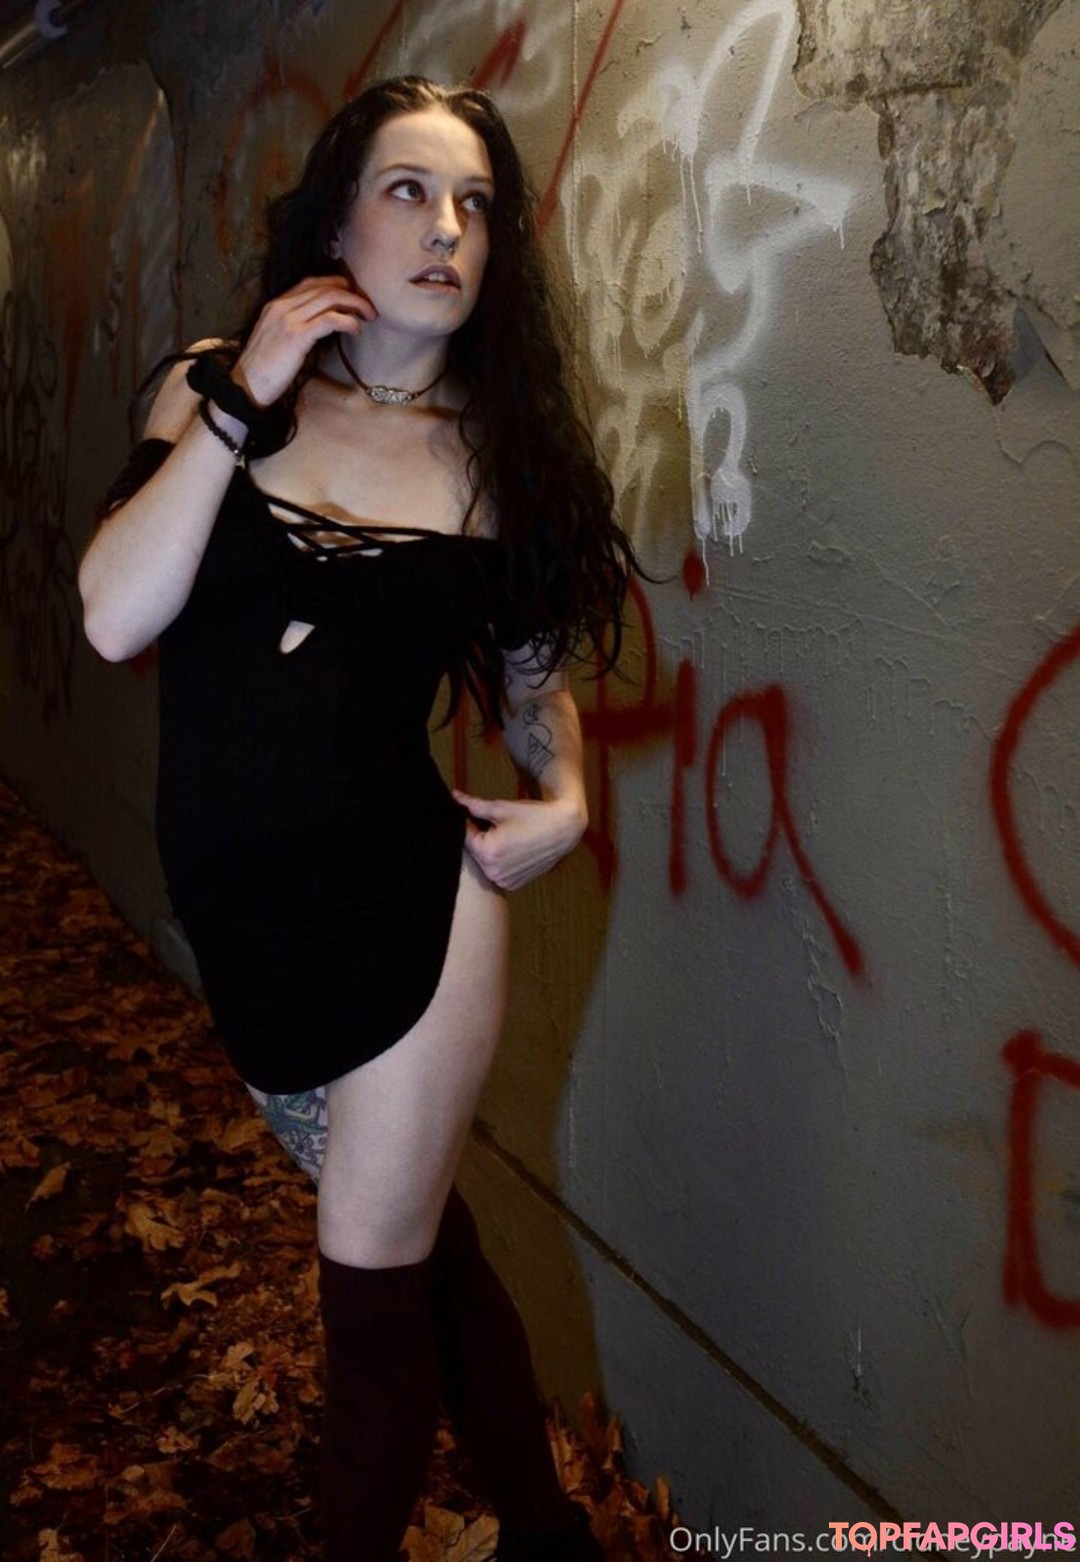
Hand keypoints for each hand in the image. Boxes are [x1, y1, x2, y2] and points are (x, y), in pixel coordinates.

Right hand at [232, 276, 377, 406]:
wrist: (246, 386)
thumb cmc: (264, 369)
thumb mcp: (277, 338)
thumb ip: (295, 326)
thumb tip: (322, 325)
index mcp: (277, 304)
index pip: (311, 282)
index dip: (336, 284)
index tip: (353, 295)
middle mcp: (282, 306)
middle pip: (325, 287)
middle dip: (352, 294)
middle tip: (369, 307)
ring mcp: (289, 319)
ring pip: (330, 299)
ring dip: (355, 304)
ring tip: (369, 316)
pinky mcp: (297, 336)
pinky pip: (330, 320)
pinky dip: (348, 321)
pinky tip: (356, 330)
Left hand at [450, 789, 586, 891]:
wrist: (563, 829)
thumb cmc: (533, 816)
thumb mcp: (500, 808)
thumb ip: (473, 805)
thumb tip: (454, 797)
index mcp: (487, 852)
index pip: (463, 835)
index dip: (468, 822)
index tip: (476, 814)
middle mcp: (493, 872)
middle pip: (473, 851)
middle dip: (478, 837)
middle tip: (497, 826)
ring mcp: (504, 881)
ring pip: (484, 862)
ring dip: (488, 850)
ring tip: (508, 837)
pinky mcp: (513, 885)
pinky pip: (497, 872)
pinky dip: (500, 862)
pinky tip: (514, 849)